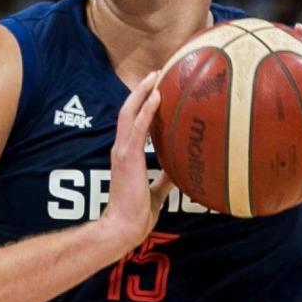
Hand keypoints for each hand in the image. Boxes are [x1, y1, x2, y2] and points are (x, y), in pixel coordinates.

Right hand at [97, 71, 175, 252]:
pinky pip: (137, 128)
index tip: (156, 89)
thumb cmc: (137, 213)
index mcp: (127, 155)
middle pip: (128, 110)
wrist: (124, 227)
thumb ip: (165, 177)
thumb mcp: (157, 192)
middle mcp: (121, 148)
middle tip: (156, 73)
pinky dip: (146, 110)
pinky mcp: (128, 157)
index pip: (132, 122)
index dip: (141, 104)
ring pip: (129, 113)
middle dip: (141, 90)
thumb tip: (180, 170)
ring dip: (142, 92)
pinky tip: (158, 96)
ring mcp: (123, 151)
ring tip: (155, 76)